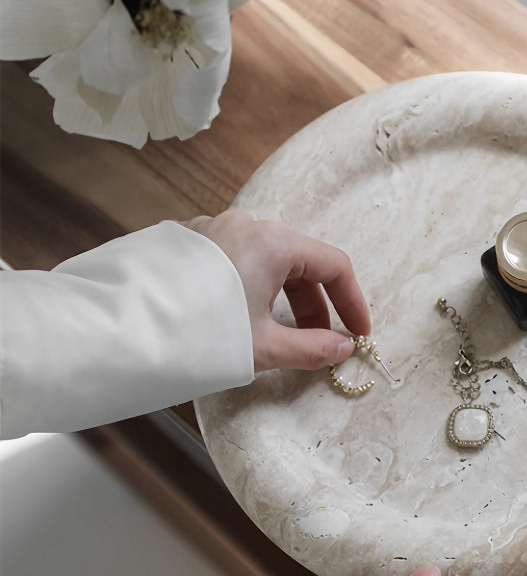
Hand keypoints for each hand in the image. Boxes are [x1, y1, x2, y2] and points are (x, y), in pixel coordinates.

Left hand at [184, 210, 370, 371]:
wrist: (118, 331)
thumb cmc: (195, 334)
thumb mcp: (263, 347)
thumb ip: (312, 348)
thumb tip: (341, 349)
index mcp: (273, 242)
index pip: (333, 265)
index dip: (353, 302)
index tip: (358, 333)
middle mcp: (245, 225)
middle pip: (300, 262)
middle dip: (316, 305)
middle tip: (320, 343)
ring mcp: (213, 230)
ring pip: (267, 262)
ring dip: (284, 298)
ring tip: (280, 336)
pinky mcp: (188, 244)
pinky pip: (237, 262)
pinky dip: (254, 289)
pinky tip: (242, 319)